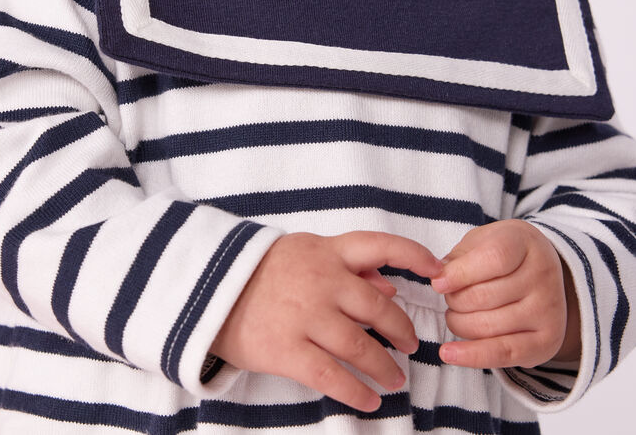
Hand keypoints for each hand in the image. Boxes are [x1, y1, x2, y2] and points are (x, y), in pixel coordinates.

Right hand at [211, 231, 442, 411]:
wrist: (205, 289)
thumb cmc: (259, 271)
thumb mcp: (303, 252)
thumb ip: (347, 265)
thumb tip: (389, 281)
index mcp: (326, 251)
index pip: (380, 244)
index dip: (414, 254)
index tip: (439, 269)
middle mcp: (321, 280)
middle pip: (378, 308)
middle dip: (402, 330)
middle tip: (410, 346)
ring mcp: (304, 316)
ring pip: (361, 346)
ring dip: (385, 367)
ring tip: (395, 379)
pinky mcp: (286, 350)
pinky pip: (333, 376)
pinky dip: (357, 392)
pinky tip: (369, 400)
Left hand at [430, 219, 580, 368]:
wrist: (542, 273)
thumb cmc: (502, 253)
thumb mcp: (480, 241)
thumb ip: (458, 258)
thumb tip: (439, 280)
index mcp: (525, 243)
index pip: (494, 259)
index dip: (460, 273)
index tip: (437, 283)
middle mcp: (543, 276)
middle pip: (484, 296)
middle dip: (454, 300)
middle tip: (449, 296)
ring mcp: (548, 311)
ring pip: (487, 326)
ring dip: (458, 323)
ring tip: (456, 313)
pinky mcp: (546, 343)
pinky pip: (502, 354)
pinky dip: (471, 356)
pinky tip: (449, 353)